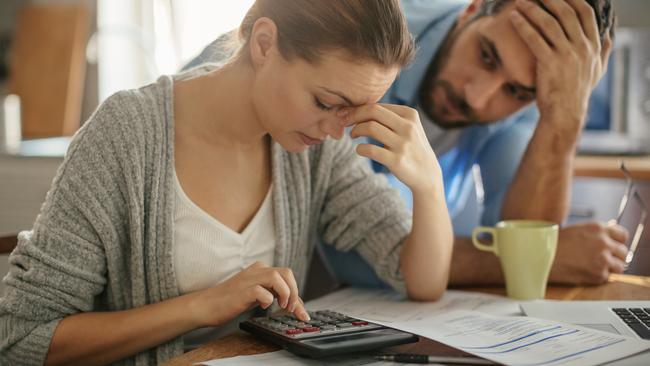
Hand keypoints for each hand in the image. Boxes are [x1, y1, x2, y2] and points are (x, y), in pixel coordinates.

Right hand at [188, 261, 308, 326]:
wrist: (206, 305)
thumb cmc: (230, 301)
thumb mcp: (257, 296)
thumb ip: (274, 295)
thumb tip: (295, 305)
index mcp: (261, 270)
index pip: (287, 276)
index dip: (297, 294)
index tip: (302, 313)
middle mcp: (257, 270)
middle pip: (286, 272)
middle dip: (294, 292)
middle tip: (290, 308)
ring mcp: (249, 279)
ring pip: (277, 277)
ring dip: (285, 293)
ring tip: (281, 306)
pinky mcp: (242, 290)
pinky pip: (262, 291)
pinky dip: (268, 299)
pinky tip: (264, 306)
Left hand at [340, 104, 441, 194]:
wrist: (427, 174)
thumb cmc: (411, 148)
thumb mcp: (407, 128)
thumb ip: (388, 117)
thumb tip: (358, 108)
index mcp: (410, 114)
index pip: (377, 105)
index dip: (358, 109)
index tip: (346, 114)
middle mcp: (408, 127)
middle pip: (373, 111)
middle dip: (353, 115)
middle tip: (344, 121)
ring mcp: (403, 144)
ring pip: (370, 127)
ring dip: (355, 130)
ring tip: (352, 135)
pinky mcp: (397, 160)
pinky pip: (370, 150)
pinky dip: (360, 148)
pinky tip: (359, 150)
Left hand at [510, 0, 612, 133]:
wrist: (566, 113)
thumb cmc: (578, 92)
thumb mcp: (597, 71)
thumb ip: (603, 51)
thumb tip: (608, 36)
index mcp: (593, 45)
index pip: (586, 13)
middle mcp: (582, 47)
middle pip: (566, 13)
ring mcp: (567, 55)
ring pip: (549, 23)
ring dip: (533, 9)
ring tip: (519, 2)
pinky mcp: (550, 64)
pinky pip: (535, 39)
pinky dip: (523, 26)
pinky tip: (514, 18)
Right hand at [549, 221, 627, 284]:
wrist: (539, 257)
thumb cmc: (552, 244)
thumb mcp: (576, 231)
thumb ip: (594, 235)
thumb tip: (607, 241)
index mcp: (597, 228)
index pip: (622, 235)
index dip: (618, 242)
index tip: (613, 247)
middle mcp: (603, 242)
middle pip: (623, 252)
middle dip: (614, 256)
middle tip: (601, 260)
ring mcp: (603, 258)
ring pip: (619, 266)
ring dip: (609, 268)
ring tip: (592, 267)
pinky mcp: (598, 274)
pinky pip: (606, 278)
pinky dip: (597, 277)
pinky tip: (583, 272)